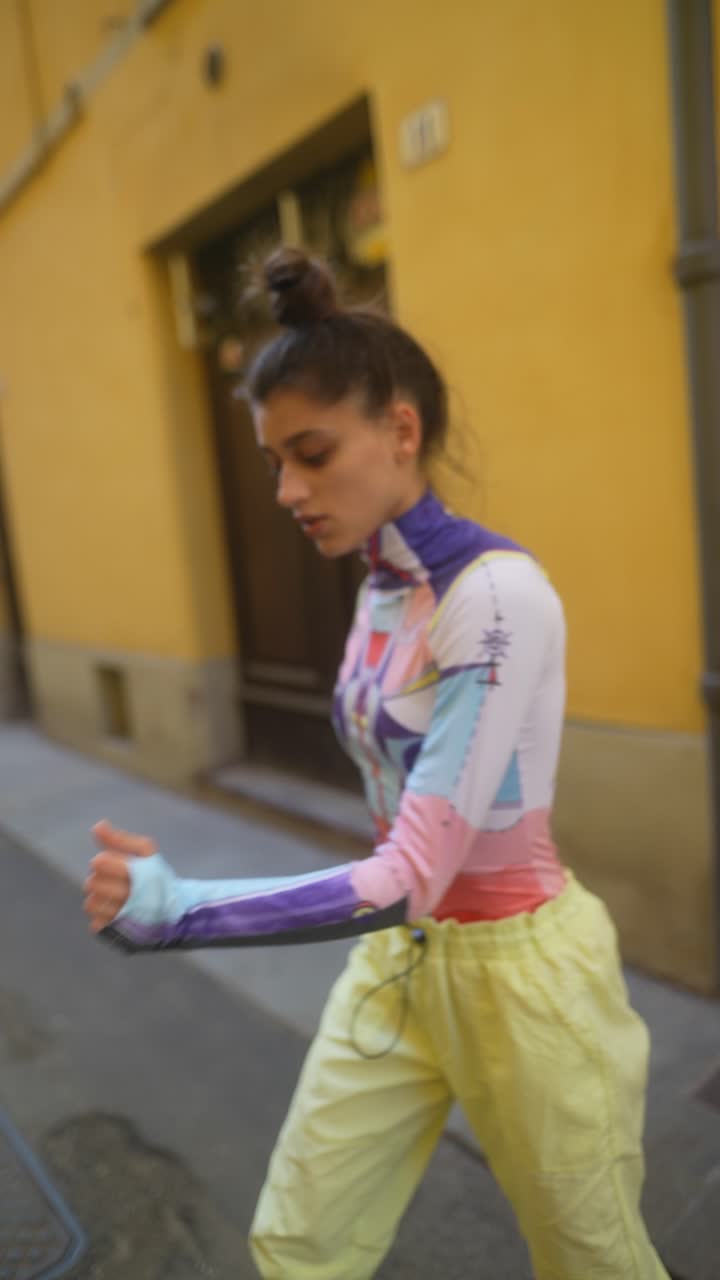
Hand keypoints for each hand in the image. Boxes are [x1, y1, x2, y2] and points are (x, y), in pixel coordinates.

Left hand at [83, 819, 157, 933]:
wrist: (177, 911)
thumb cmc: (156, 877)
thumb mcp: (145, 852)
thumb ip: (119, 840)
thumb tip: (97, 826)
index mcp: (138, 873)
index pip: (100, 863)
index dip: (102, 861)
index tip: (111, 864)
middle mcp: (131, 897)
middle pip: (91, 884)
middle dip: (98, 879)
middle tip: (112, 880)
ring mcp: (125, 918)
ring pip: (91, 904)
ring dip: (97, 898)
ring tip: (111, 896)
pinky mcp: (120, 933)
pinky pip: (96, 924)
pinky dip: (101, 916)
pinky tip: (114, 911)